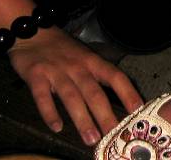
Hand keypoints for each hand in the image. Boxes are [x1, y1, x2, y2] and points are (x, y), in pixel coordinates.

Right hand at [8, 27, 143, 145]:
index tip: (137, 111)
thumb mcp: (85, 57)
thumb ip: (97, 76)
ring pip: (72, 97)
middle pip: (94, 92)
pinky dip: (50, 112)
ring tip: (91, 138)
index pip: (115, 77)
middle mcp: (77, 67)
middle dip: (105, 115)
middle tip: (113, 134)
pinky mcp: (36, 75)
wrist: (33, 33)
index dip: (127, 93)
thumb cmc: (63, 50)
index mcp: (93, 62)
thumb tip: (116, 102)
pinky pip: (43, 96)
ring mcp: (57, 71)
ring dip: (82, 119)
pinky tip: (57, 127)